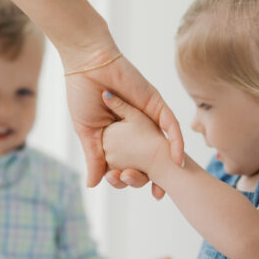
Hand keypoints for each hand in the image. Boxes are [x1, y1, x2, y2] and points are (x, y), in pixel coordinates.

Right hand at [63, 48, 182, 190]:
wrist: (86, 64)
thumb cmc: (82, 94)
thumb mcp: (87, 133)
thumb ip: (94, 158)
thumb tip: (93, 185)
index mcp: (120, 135)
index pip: (130, 160)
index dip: (131, 177)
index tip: (129, 190)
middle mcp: (137, 127)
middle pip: (150, 156)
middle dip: (155, 176)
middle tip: (156, 194)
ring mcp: (148, 116)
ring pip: (162, 145)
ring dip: (168, 164)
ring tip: (169, 183)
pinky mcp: (156, 104)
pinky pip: (170, 125)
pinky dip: (175, 142)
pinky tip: (177, 159)